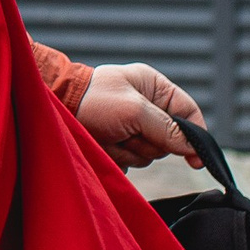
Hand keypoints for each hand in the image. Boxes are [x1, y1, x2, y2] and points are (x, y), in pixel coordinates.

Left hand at [77, 63, 203, 168]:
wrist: (54, 110)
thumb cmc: (93, 100)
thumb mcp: (134, 110)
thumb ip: (166, 128)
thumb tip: (193, 147)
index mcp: (154, 88)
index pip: (188, 113)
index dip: (196, 136)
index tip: (196, 160)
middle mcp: (146, 107)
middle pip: (170, 139)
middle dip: (149, 141)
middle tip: (127, 131)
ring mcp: (131, 126)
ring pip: (150, 154)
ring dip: (131, 149)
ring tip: (111, 135)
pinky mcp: (117, 142)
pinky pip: (131, 160)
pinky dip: (118, 156)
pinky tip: (104, 144)